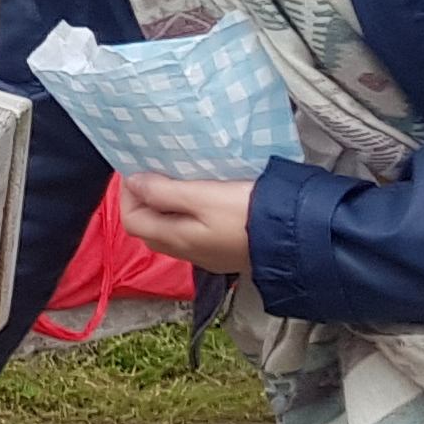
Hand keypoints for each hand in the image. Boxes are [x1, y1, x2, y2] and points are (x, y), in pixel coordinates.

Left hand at [119, 175, 255, 272]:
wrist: (296, 238)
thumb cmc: (249, 214)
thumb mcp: (203, 196)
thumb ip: (165, 191)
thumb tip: (133, 183)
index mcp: (176, 239)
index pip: (132, 220)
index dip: (127, 195)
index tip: (134, 169)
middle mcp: (188, 251)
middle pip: (150, 227)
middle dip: (144, 200)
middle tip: (152, 172)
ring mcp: (208, 254)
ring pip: (172, 230)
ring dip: (166, 206)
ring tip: (175, 180)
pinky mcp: (227, 250)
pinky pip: (195, 232)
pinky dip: (188, 213)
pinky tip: (202, 197)